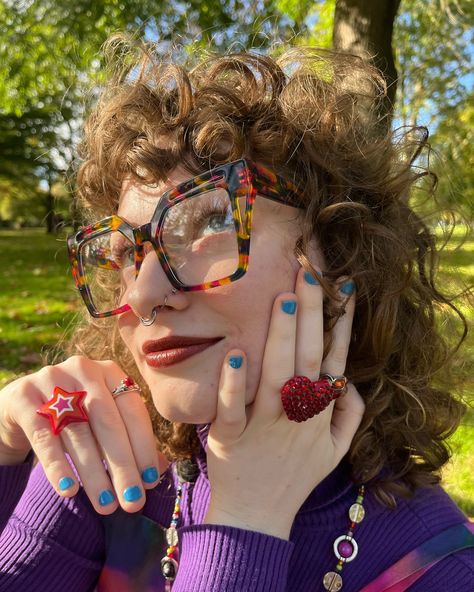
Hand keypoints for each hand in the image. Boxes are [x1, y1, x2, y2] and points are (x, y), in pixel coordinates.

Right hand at [0, 356, 167, 513]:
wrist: (21, 405)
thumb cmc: (73, 416)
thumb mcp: (102, 423)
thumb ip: (130, 440)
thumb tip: (160, 471)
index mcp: (110, 372)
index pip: (133, 410)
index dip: (144, 447)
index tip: (151, 482)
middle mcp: (84, 370)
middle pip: (108, 422)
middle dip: (123, 465)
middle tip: (132, 501)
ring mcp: (51, 379)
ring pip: (78, 432)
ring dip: (94, 473)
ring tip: (106, 504)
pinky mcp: (23, 397)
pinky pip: (44, 436)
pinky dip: (58, 465)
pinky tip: (69, 490)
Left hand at [204, 267, 364, 539]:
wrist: (257, 520)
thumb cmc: (294, 478)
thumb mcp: (336, 452)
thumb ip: (349, 415)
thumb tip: (350, 382)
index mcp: (319, 413)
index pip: (334, 360)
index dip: (340, 324)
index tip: (343, 288)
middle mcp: (296, 415)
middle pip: (307, 358)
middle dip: (310, 315)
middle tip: (308, 274)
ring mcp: (264, 425)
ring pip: (276, 376)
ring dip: (281, 338)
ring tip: (284, 300)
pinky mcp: (230, 438)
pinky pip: (233, 408)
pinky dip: (234, 383)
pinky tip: (236, 353)